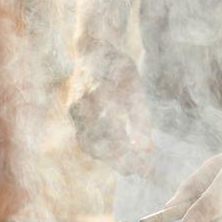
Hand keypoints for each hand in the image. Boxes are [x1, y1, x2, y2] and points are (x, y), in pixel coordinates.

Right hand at [67, 51, 153, 173]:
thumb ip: (139, 120)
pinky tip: (118, 152)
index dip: (129, 156)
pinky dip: (101, 148)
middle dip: (120, 161)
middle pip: (98, 146)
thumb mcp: (134, 89)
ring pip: (89, 144)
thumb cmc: (117, 67)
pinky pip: (85, 137)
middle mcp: (81, 107)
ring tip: (131, 166)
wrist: (92, 51)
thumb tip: (147, 150)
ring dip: (110, 158)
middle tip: (141, 171)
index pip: (113, 137)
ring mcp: (74, 111)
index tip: (146, 168)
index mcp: (97, 98)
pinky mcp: (74, 114)